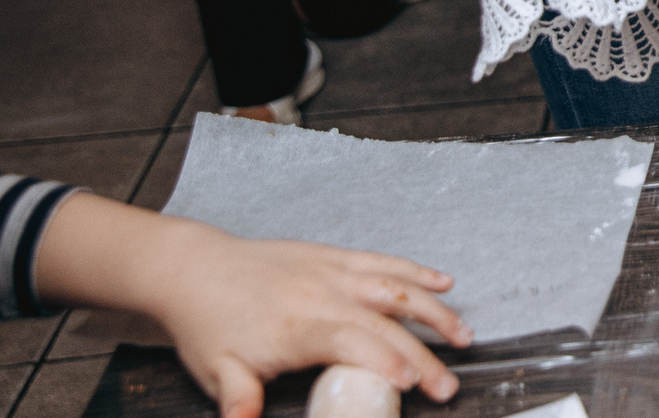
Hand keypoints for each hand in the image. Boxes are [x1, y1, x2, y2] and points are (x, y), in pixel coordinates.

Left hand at [37, 200, 467, 417]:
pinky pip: (385, 262)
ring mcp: (334, 272)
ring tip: (463, 335)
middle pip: (387, 322)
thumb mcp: (218, 371)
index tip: (414, 382)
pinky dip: (417, 271)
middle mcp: (325, 295)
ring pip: (397, 287)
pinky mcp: (336, 257)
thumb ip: (240, 401)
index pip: (354, 342)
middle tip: (448, 383)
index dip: (387, 360)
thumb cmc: (209, 322)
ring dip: (434, 311)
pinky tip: (444, 283)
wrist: (196, 270)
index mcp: (299, 326)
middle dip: (425, 354)